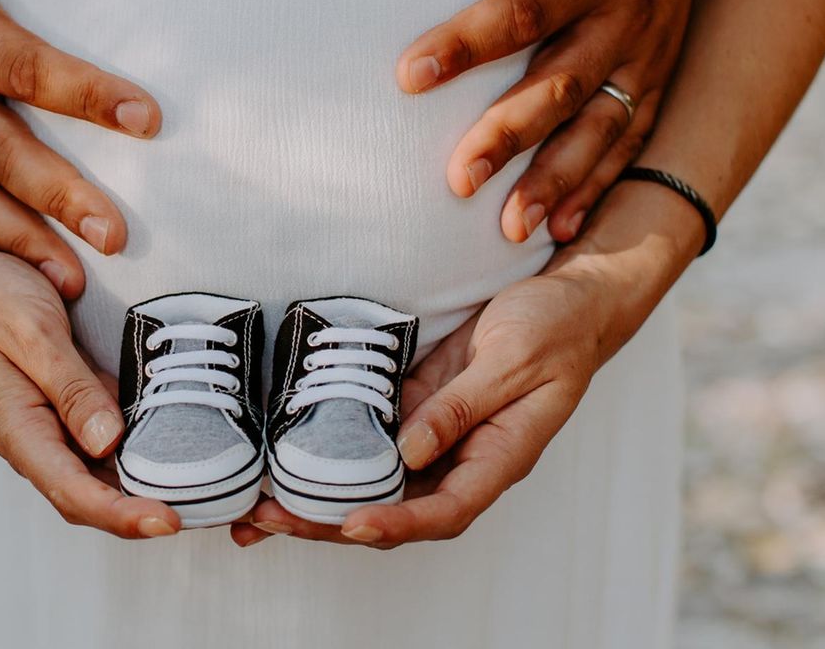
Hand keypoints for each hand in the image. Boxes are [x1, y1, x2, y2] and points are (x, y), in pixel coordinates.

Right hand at [0, 243, 181, 538]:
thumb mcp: (31, 331)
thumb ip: (70, 387)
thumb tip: (108, 440)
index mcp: (17, 427)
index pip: (72, 491)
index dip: (122, 515)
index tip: (168, 521)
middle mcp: (31, 437)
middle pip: (87, 496)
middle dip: (138, 513)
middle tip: (199, 511)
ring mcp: (45, 425)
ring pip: (94, 475)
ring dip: (136, 488)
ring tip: (192, 490)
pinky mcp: (59, 408)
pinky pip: (95, 444)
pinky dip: (130, 452)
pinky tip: (167, 446)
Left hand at [232, 215, 676, 548]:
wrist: (565, 300)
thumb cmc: (555, 329)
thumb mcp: (513, 359)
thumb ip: (462, 407)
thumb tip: (408, 453)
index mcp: (499, 457)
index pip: (445, 511)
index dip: (397, 523)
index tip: (349, 524)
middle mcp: (462, 458)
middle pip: (395, 508)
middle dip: (331, 521)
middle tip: (270, 520)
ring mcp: (435, 435)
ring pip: (373, 482)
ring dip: (319, 494)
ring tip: (258, 505)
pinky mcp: (415, 405)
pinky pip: (368, 439)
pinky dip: (328, 449)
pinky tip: (283, 451)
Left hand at [395, 0, 713, 243]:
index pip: (526, 6)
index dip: (469, 42)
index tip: (409, 73)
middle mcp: (628, 14)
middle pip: (562, 84)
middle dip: (510, 135)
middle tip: (457, 178)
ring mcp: (648, 53)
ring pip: (600, 127)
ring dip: (555, 179)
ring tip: (509, 227)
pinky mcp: (657, 76)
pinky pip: (631, 141)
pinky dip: (598, 186)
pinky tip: (560, 227)